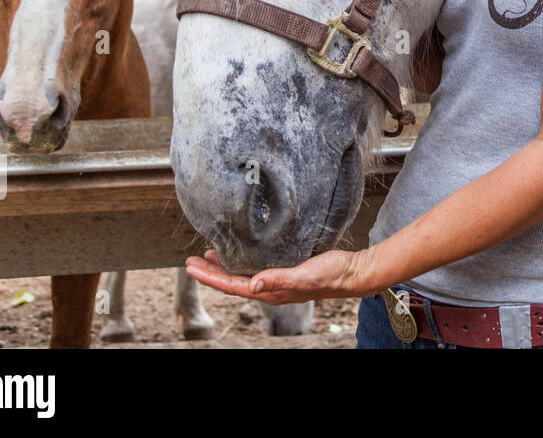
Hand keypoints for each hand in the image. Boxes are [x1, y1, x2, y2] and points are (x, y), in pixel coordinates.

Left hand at [184, 247, 375, 304]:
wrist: (352, 272)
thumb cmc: (331, 273)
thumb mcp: (305, 275)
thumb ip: (280, 279)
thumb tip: (252, 285)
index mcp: (271, 291)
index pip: (232, 286)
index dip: (210, 277)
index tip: (191, 267)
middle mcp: (271, 288)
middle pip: (232, 282)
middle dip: (210, 272)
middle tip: (190, 261)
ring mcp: (277, 280)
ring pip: (242, 275)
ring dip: (223, 267)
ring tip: (208, 255)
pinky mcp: (286, 270)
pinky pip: (255, 268)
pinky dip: (241, 261)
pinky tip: (240, 252)